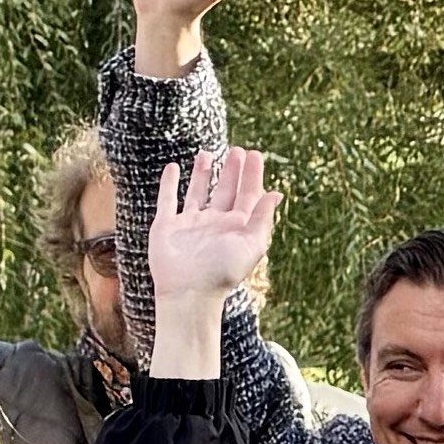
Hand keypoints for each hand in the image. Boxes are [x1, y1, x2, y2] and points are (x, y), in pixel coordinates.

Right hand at [142, 153, 281, 376]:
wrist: (188, 293)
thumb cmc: (222, 274)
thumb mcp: (251, 245)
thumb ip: (262, 218)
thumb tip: (276, 193)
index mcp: (236, 228)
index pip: (247, 196)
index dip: (252, 175)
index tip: (254, 154)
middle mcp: (213, 224)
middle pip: (225, 191)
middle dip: (231, 171)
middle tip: (237, 150)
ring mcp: (189, 225)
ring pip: (197, 192)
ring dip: (203, 174)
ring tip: (207, 153)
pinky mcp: (166, 226)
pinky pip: (167, 200)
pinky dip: (169, 184)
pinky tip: (172, 167)